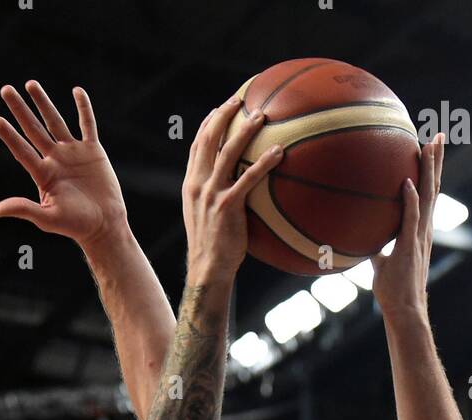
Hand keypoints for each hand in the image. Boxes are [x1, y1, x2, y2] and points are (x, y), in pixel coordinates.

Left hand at [0, 81, 126, 248]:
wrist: (104, 225)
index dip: (9, 136)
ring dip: (43, 103)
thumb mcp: (47, 218)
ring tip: (30, 84)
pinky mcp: (93, 151)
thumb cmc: (75, 225)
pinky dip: (84, 108)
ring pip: (55, 121)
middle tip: (5, 90)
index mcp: (43, 174)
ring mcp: (73, 153)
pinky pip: (88, 125)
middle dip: (20, 109)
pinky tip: (77, 91)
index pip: (22, 150)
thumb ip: (24, 209)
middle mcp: (55, 159)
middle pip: (33, 129)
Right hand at [183, 95, 282, 283]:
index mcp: (191, 184)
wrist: (207, 269)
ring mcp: (211, 194)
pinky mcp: (227, 205)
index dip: (208, 124)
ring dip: (245, 130)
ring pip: (227, 151)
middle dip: (224, 115)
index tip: (220, 109)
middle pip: (209, 139)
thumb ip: (216, 198)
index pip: (197, 146)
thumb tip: (237, 188)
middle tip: (242, 99)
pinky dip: (264, 162)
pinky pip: (248, 178)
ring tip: (262, 116)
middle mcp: (198, 184)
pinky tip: (279, 152)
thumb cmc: (213, 248)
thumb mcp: (207, 218)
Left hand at [371, 134, 444, 320]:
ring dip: (429, 171)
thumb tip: (362, 240)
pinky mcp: (410, 247)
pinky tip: (408, 182)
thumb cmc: (394, 289)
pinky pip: (410, 220)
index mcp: (419, 230)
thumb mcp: (382, 263)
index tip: (429, 149)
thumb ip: (376, 248)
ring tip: (430, 145)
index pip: (426, 194)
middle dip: (436, 161)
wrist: (404, 309)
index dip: (429, 172)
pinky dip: (410, 201)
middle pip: (433, 188)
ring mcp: (419, 237)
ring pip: (428, 197)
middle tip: (439, 135)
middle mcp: (424, 229)